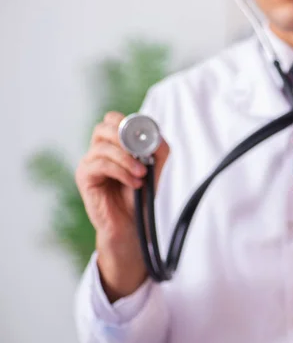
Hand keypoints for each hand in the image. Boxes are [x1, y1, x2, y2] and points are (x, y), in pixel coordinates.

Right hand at [75, 111, 169, 300]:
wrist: (133, 223)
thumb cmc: (141, 195)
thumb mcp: (155, 168)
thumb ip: (158, 149)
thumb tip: (156, 135)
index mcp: (114, 144)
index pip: (114, 119)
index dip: (129, 123)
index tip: (148, 137)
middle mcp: (99, 150)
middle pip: (104, 127)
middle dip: (126, 137)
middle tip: (143, 152)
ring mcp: (89, 162)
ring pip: (103, 146)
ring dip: (127, 158)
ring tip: (142, 173)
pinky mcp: (84, 177)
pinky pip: (100, 164)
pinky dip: (121, 171)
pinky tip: (134, 182)